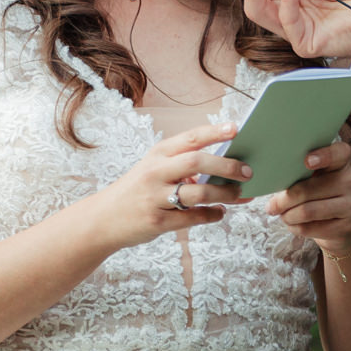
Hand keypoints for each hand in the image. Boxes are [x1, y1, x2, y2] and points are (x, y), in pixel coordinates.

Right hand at [89, 122, 251, 251]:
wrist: (103, 219)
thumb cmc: (137, 190)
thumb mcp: (153, 169)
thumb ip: (182, 165)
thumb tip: (224, 166)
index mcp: (158, 154)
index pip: (190, 138)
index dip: (214, 132)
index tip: (236, 129)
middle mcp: (156, 172)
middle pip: (197, 162)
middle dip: (227, 166)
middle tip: (247, 172)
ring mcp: (155, 197)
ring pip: (199, 193)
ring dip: (224, 194)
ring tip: (238, 195)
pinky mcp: (157, 221)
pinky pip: (193, 218)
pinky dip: (211, 215)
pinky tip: (219, 213)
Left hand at [268, 140, 350, 258]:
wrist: (340, 224)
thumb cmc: (318, 194)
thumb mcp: (312, 178)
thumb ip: (298, 173)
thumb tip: (272, 180)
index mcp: (341, 162)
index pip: (339, 152)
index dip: (324, 155)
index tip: (306, 161)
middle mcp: (350, 180)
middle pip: (307, 189)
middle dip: (283, 200)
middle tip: (271, 207)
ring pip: (307, 211)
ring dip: (287, 215)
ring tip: (281, 215)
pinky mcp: (346, 225)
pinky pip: (310, 228)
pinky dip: (295, 227)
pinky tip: (293, 224)